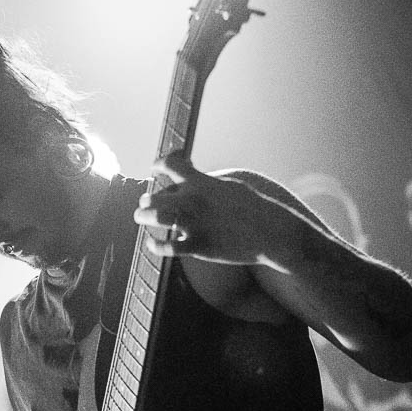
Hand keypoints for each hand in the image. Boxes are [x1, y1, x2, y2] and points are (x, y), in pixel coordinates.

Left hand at [134, 152, 260, 263]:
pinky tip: (152, 243)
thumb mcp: (229, 185)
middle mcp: (193, 200)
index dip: (158, 163)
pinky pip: (166, 247)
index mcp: (201, 182)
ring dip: (143, 217)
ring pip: (153, 217)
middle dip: (146, 199)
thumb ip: (206, 182)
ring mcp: (194, 224)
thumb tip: (191, 179)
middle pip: (153, 196)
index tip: (155, 168)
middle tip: (144, 203)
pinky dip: (155, 245)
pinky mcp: (198, 246)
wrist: (270, 231)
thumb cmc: (253, 207)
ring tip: (141, 218)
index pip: (169, 164)